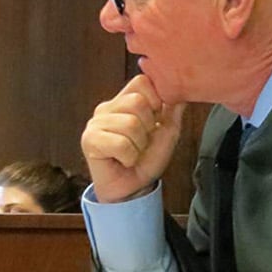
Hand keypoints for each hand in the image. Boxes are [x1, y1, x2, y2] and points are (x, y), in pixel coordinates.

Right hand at [80, 73, 185, 203]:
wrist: (131, 189)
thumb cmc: (146, 160)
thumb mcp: (167, 132)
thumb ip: (172, 110)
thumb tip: (182, 90)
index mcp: (124, 101)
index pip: (141, 82)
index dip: (155, 99)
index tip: (155, 121)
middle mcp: (107, 108)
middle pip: (137, 102)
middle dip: (148, 127)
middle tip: (141, 142)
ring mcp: (95, 123)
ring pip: (130, 124)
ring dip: (138, 145)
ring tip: (132, 153)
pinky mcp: (89, 140)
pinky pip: (120, 143)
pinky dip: (129, 157)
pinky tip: (123, 160)